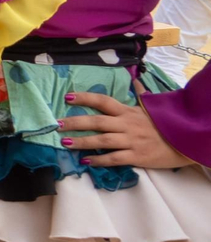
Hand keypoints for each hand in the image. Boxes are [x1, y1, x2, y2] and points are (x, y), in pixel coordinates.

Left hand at [60, 91, 191, 169]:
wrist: (184, 142)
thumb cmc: (164, 124)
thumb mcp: (151, 107)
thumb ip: (140, 95)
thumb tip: (135, 80)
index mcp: (128, 111)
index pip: (103, 101)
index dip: (85, 98)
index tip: (67, 97)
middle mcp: (127, 124)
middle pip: (97, 121)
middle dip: (75, 122)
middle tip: (57, 125)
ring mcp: (131, 141)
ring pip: (102, 141)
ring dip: (82, 142)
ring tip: (65, 143)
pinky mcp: (136, 156)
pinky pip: (114, 158)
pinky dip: (100, 160)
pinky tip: (86, 161)